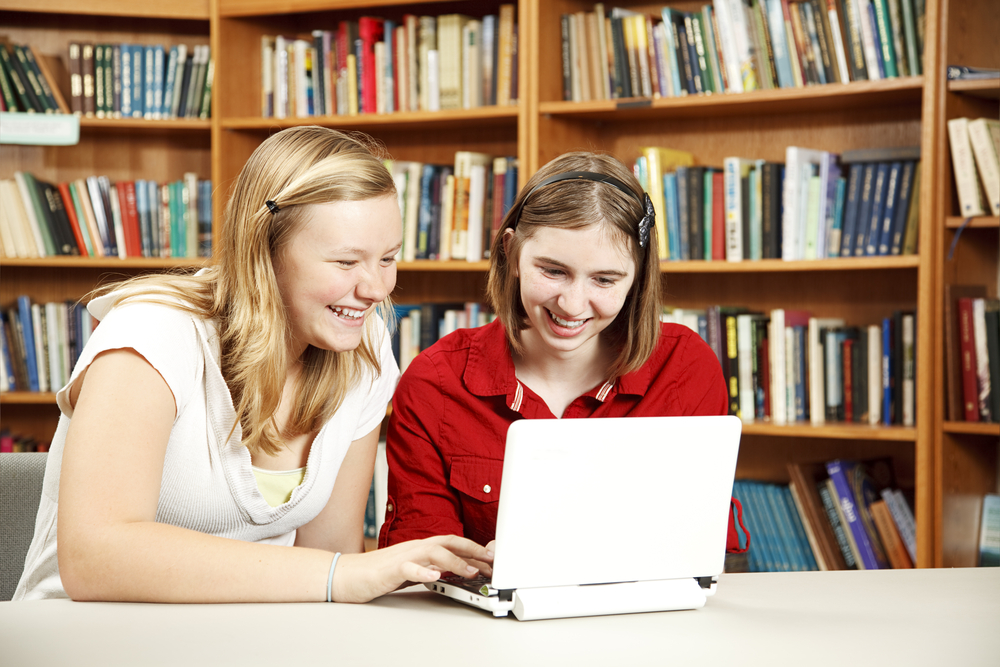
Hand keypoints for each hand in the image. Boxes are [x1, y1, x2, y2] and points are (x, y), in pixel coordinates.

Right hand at [331, 535, 493, 602]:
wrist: (346, 575)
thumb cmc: (378, 573)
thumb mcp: (411, 569)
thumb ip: (430, 568)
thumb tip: (453, 572)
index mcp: (420, 546)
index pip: (452, 543)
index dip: (473, 548)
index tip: (491, 558)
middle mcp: (414, 547)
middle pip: (448, 542)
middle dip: (472, 550)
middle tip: (491, 560)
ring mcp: (402, 556)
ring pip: (432, 552)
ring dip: (454, 561)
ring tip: (470, 572)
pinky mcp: (389, 569)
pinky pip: (408, 569)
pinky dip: (423, 572)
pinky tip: (434, 577)